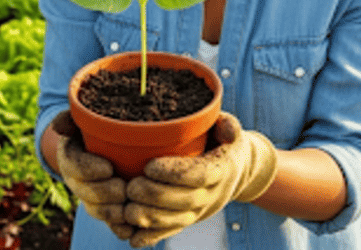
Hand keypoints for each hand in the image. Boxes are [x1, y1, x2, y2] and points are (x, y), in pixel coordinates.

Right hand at [51, 111, 132, 240]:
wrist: (106, 141)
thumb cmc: (97, 124)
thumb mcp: (85, 116)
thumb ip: (72, 116)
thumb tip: (58, 125)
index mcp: (70, 155)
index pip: (74, 165)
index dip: (89, 170)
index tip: (108, 168)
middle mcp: (76, 178)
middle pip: (84, 191)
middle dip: (103, 193)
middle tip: (123, 188)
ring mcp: (90, 195)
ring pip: (95, 209)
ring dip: (111, 211)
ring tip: (128, 205)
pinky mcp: (105, 207)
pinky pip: (108, 222)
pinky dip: (118, 226)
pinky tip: (130, 226)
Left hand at [123, 112, 277, 247]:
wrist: (234, 171)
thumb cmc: (221, 142)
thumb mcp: (227, 127)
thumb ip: (226, 124)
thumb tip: (227, 131)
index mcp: (219, 169)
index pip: (199, 174)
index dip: (174, 173)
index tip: (149, 166)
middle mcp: (211, 193)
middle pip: (185, 201)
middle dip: (155, 197)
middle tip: (131, 187)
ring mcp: (199, 210)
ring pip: (176, 221)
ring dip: (150, 219)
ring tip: (127, 210)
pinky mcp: (187, 221)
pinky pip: (170, 232)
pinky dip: (151, 237)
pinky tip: (132, 237)